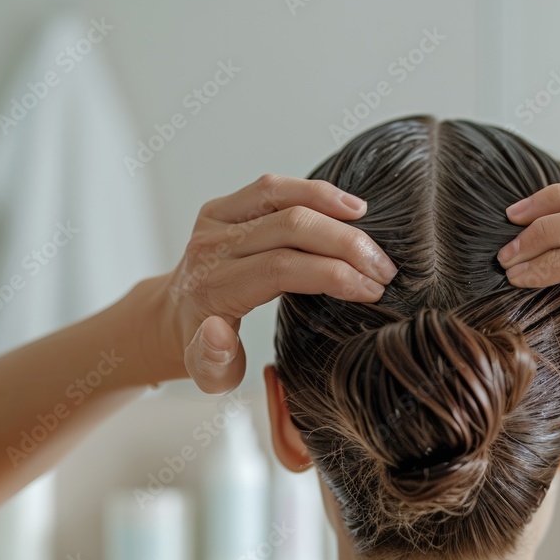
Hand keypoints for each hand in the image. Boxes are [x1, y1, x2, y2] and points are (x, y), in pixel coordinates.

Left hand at [148, 174, 396, 393]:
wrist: (175, 316)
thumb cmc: (203, 349)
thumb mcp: (208, 373)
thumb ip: (213, 361)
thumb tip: (218, 331)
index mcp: (214, 288)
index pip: (281, 268)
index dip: (334, 275)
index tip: (372, 291)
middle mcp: (212, 246)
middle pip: (289, 227)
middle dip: (346, 245)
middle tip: (384, 269)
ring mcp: (217, 219)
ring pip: (281, 195)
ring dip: (333, 207)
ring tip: (371, 227)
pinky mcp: (226, 205)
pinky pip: (274, 186)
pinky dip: (314, 191)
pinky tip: (347, 206)